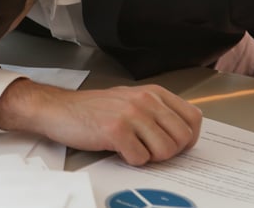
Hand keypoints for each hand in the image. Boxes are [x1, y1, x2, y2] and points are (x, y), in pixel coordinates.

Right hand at [0, 79, 201, 165]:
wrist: (60, 109)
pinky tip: (118, 149)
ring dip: (150, 157)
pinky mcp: (116, 130)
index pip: (193, 118)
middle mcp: (146, 100)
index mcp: (153, 92)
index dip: (188, 138)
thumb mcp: (132, 100)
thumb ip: (157, 112)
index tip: (175, 144)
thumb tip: (184, 134)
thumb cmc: (94, 109)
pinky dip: (131, 160)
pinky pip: (140, 158)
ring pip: (166, 150)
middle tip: (150, 150)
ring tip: (133, 148)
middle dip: (170, 151)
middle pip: (183, 138)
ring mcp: (131, 114)